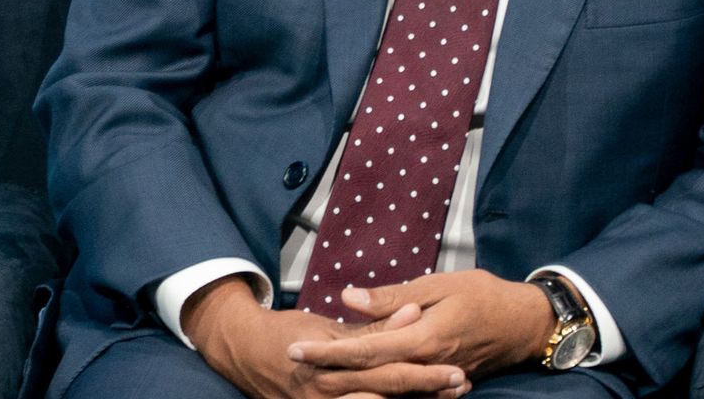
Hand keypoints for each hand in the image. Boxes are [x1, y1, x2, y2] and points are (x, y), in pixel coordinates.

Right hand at [182, 275, 471, 398]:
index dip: (424, 374)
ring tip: (447, 397)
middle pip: (389, 396)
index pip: (388, 371)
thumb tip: (415, 312)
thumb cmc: (286, 331)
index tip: (456, 369)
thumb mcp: (328, 325)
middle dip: (427, 393)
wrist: (242, 350)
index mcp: (333, 367)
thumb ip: (374, 326)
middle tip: (460, 386)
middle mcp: (329, 395)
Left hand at [285, 271, 554, 383]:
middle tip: (291, 362)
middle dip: (326, 370)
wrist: (525, 324)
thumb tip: (349, 297)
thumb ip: (394, 297)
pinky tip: (353, 386)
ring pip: (381, 388)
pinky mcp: (438, 383)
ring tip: (312, 376)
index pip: (364, 350)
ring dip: (345, 383)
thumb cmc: (484, 296)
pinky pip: (401, 391)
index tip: (295, 349)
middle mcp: (425, 366)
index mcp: (423, 339)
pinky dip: (374, 389)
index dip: (328, 352)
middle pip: (366, 375)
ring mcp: (432, 379)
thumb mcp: (440, 284)